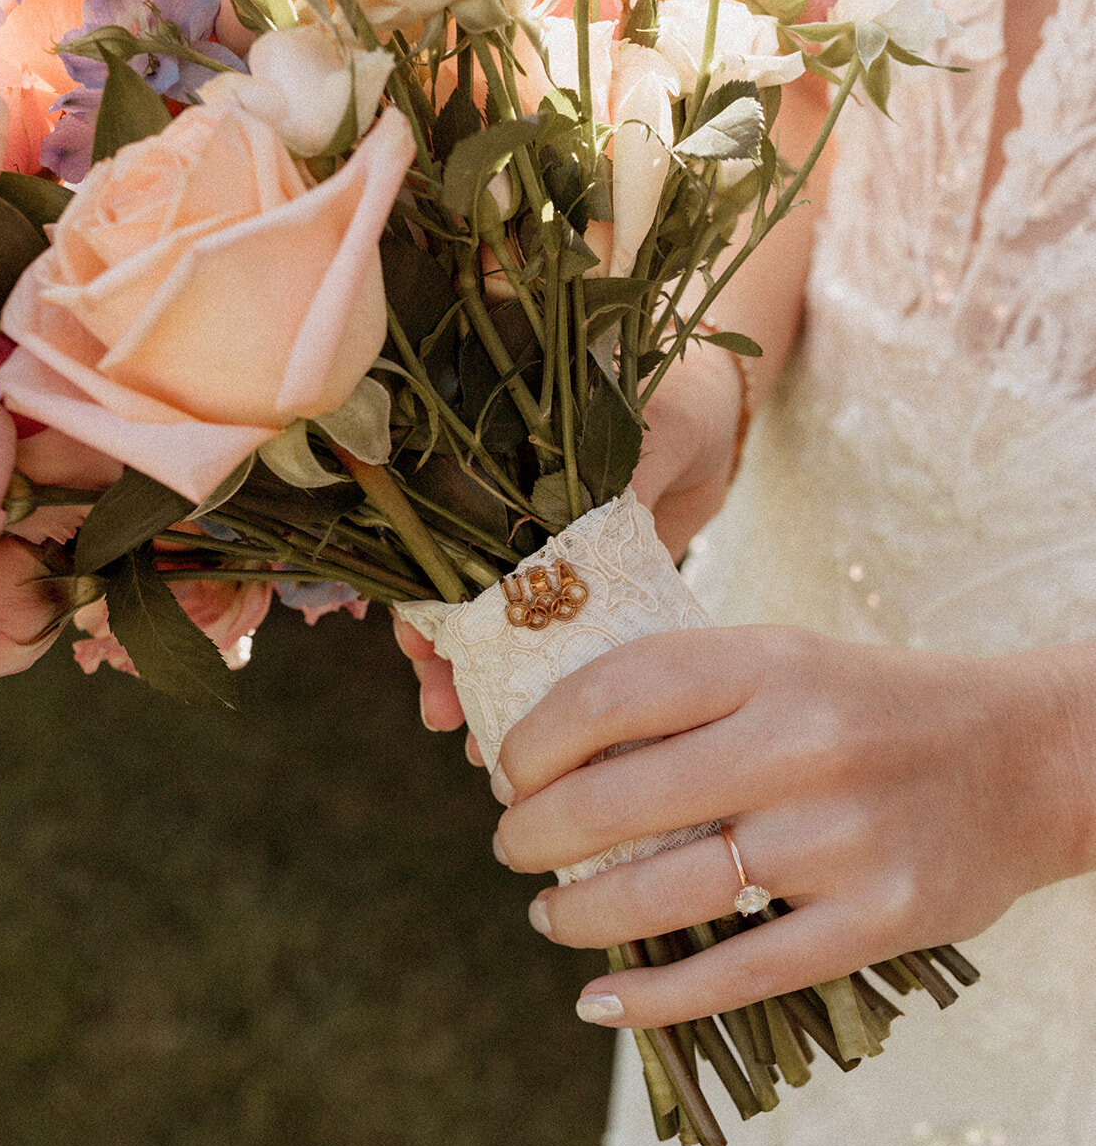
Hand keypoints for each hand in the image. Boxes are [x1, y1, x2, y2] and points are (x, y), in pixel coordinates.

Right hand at [392, 337, 745, 743]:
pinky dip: (551, 691)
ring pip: (509, 635)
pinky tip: (544, 733)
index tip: (420, 645)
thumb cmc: (676, 400)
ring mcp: (554, 563)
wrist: (724, 415)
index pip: (445, 541)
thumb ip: (620, 478)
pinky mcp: (596, 595)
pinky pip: (564, 650)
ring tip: (479, 745)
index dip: (426, 595)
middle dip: (446, 661)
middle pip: (465, 600)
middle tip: (441, 714)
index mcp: (503, 472)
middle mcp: (516, 522)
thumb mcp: (647, 430)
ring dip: (489, 688)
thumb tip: (580, 539)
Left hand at [488, 626, 1090, 1027]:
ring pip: (662, 894)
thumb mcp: (780, 660)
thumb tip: (540, 746)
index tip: (506, 768)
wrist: (1022, 758)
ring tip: (547, 912)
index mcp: (767, 661)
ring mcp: (839, 837)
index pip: (610, 694)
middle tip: (512, 844)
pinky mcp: (875, 920)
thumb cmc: (869, 705)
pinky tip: (600, 999)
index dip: (533, 740)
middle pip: (617, 801)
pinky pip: (737, 973)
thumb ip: (679, 692)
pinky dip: (652, 997)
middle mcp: (800, 742)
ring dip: (576, 913)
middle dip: (533, 834)